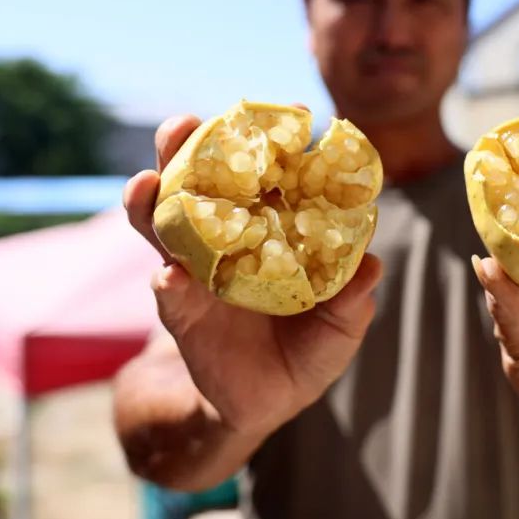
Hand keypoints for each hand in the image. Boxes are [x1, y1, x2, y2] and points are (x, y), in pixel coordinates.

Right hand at [123, 114, 382, 436]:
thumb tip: (372, 266)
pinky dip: (167, 284)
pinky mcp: (179, 312)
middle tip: (185, 124)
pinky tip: (171, 279)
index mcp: (267, 227)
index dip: (277, 143)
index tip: (294, 115)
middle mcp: (224, 236)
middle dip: (185, 147)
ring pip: (163, 222)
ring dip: (151, 200)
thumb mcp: (339, 328)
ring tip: (147, 184)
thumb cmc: (305, 351)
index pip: (268, 174)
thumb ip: (352, 300)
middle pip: (198, 180)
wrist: (259, 403)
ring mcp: (195, 269)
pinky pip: (166, 292)